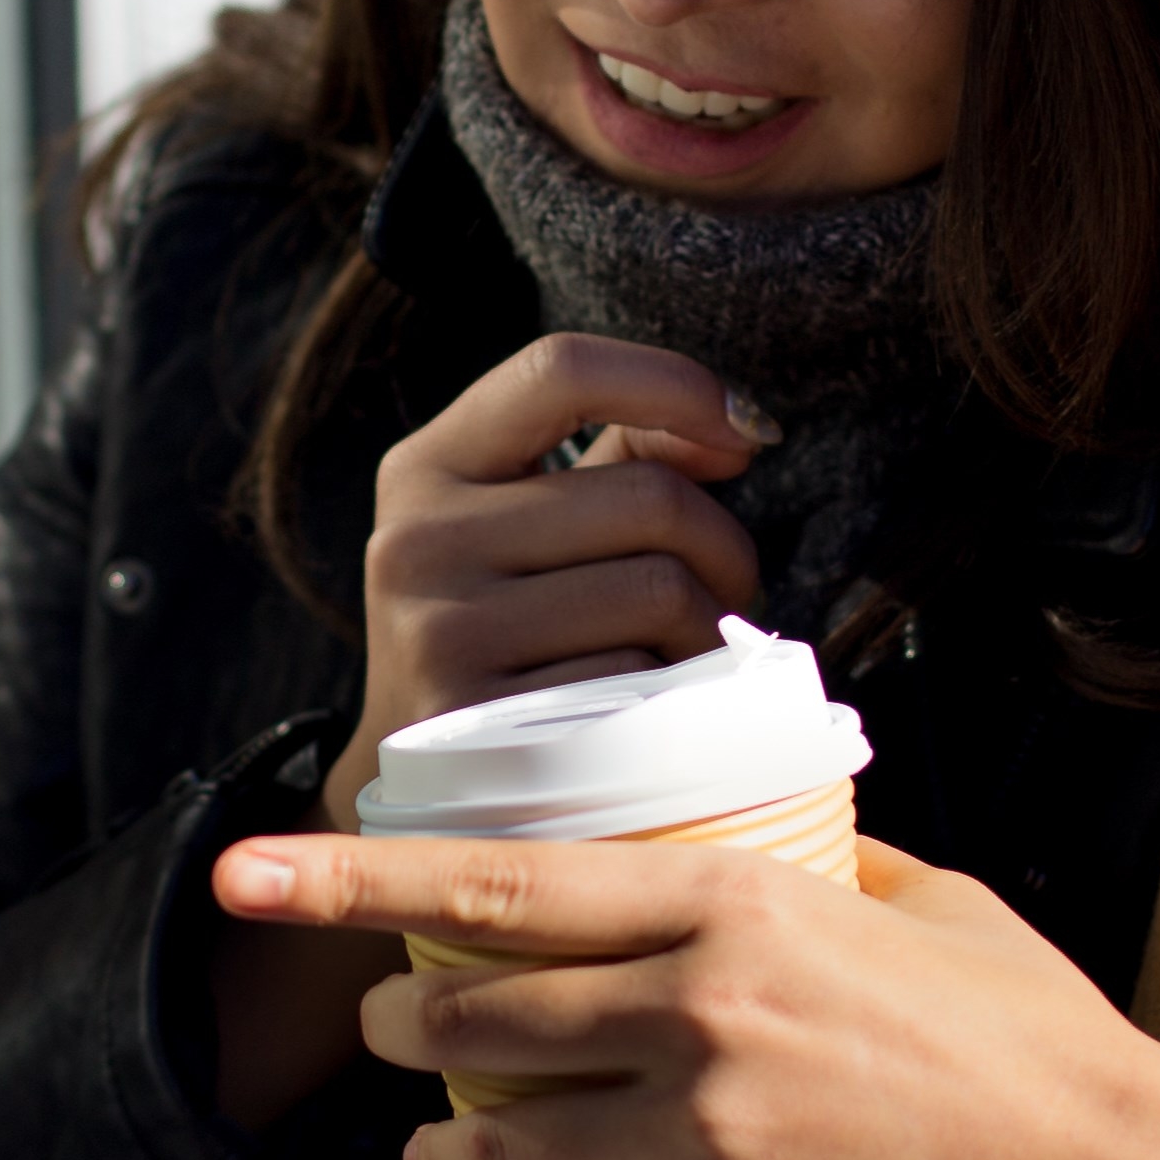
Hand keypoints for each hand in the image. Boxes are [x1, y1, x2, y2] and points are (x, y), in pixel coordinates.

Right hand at [208, 337, 774, 1130]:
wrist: (418, 789)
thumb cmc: (512, 634)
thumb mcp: (532, 528)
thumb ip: (621, 455)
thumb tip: (734, 425)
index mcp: (428, 465)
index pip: (562, 370)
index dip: (674, 385)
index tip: (743, 435)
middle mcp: (416, 539)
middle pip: (647, 496)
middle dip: (724, 545)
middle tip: (725, 591)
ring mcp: (438, 632)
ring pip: (660, 591)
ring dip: (708, 630)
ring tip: (685, 654)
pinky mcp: (478, 724)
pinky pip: (639, 684)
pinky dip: (667, 699)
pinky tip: (644, 712)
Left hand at [211, 827, 1159, 1159]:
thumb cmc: (1032, 1034)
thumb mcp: (927, 899)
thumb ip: (821, 865)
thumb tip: (759, 833)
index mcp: (734, 905)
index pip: (501, 884)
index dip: (355, 879)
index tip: (255, 868)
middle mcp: (700, 1012)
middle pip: (480, 1021)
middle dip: (408, 1034)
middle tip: (394, 1040)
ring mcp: (715, 1135)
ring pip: (509, 1154)